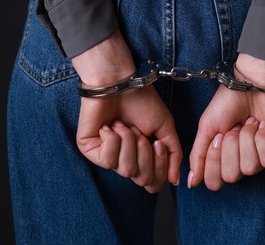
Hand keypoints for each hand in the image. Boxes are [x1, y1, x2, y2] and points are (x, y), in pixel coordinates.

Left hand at [72, 30, 181, 191]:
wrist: (120, 82)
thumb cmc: (141, 101)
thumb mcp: (165, 129)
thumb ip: (173, 155)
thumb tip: (174, 181)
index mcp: (142, 158)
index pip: (153, 183)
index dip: (160, 167)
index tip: (158, 144)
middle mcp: (125, 160)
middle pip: (143, 179)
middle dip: (146, 153)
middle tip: (139, 131)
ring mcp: (107, 157)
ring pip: (126, 170)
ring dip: (130, 143)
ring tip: (124, 125)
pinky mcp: (90, 150)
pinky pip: (107, 161)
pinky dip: (114, 140)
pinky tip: (110, 126)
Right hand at [188, 53, 264, 190]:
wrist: (250, 84)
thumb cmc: (227, 104)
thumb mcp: (206, 129)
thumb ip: (198, 157)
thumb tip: (191, 184)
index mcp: (225, 160)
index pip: (215, 181)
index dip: (213, 159)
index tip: (217, 136)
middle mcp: (242, 162)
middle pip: (231, 176)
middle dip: (229, 147)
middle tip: (234, 128)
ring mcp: (262, 157)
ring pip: (250, 168)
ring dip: (246, 139)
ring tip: (249, 122)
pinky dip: (261, 138)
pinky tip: (262, 125)